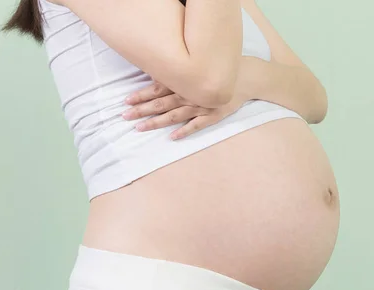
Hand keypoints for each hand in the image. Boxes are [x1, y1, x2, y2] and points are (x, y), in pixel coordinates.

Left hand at [122, 81, 247, 140]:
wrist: (248, 77)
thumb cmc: (220, 71)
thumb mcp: (198, 69)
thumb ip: (179, 73)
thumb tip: (157, 74)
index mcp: (185, 82)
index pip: (158, 89)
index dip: (142, 95)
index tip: (126, 100)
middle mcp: (190, 94)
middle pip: (161, 103)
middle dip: (142, 109)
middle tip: (124, 116)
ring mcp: (201, 106)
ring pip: (174, 115)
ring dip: (156, 122)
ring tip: (140, 128)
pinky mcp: (213, 115)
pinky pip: (197, 125)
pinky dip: (185, 131)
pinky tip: (172, 137)